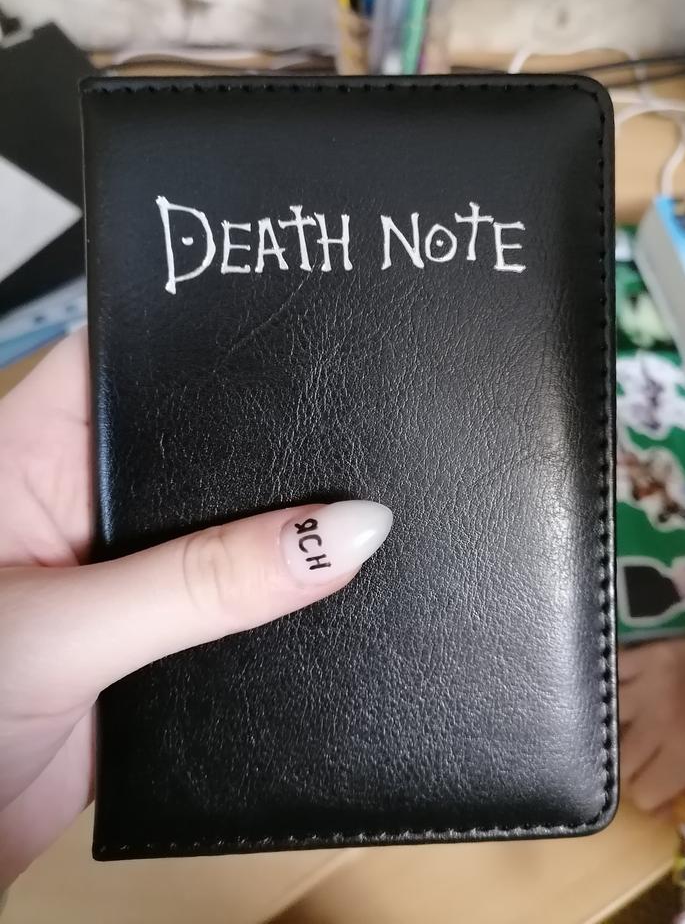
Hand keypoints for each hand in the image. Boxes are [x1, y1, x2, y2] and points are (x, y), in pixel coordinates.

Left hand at [0, 333, 391, 885]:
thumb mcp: (70, 630)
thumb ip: (204, 584)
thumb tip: (341, 533)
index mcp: (36, 457)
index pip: (131, 361)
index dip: (210, 336)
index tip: (304, 323)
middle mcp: (86, 503)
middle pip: (199, 444)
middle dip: (272, 444)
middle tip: (365, 428)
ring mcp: (124, 573)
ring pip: (226, 530)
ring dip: (280, 535)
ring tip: (369, 511)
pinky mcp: (155, 640)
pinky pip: (234, 604)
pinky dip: (278, 606)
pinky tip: (331, 598)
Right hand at [619, 637, 684, 813]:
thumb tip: (658, 813)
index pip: (642, 793)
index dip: (647, 796)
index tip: (653, 787)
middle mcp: (658, 723)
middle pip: (619, 762)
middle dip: (629, 770)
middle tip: (639, 762)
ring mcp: (647, 687)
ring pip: (605, 719)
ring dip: (613, 729)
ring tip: (622, 729)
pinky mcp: (643, 657)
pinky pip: (610, 676)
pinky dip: (608, 687)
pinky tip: (613, 693)